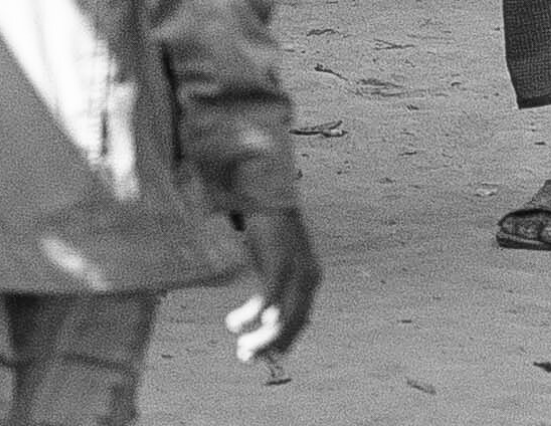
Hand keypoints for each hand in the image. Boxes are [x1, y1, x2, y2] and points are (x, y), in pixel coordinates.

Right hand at [224, 209, 318, 364]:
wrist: (267, 193)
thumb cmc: (268, 229)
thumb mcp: (274, 262)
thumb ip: (274, 286)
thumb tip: (264, 315)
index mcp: (310, 280)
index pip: (299, 322)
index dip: (281, 343)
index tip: (260, 356)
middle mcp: (309, 279)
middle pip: (292, 325)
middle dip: (268, 346)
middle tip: (244, 357)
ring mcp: (296, 271)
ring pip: (281, 318)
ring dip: (260, 337)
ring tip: (240, 344)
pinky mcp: (280, 262)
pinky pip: (269, 297)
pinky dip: (256, 313)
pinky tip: (241, 322)